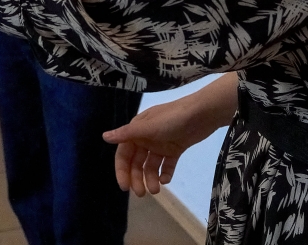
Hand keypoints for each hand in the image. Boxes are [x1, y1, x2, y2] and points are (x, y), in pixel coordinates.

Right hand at [102, 73, 238, 196]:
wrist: (202, 113)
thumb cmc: (173, 118)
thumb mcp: (148, 126)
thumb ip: (127, 134)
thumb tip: (104, 137)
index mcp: (137, 131)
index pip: (124, 154)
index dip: (122, 170)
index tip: (124, 187)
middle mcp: (146, 138)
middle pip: (136, 162)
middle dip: (137, 178)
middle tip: (141, 194)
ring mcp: (161, 144)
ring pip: (151, 165)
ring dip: (151, 178)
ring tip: (157, 190)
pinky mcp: (175, 148)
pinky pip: (167, 164)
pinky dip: (165, 173)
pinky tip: (166, 179)